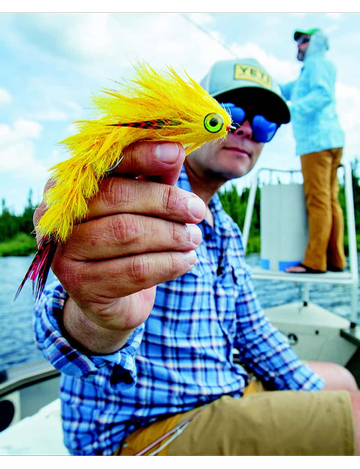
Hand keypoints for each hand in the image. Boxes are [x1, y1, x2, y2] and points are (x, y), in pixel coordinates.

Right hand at [34, 141, 204, 352]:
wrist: (110, 296)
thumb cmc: (126, 239)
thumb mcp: (142, 203)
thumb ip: (154, 176)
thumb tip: (175, 148)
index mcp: (67, 186)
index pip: (104, 163)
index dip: (141, 155)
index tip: (176, 153)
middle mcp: (56, 216)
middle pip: (117, 197)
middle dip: (165, 201)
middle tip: (198, 210)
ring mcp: (64, 253)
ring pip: (127, 233)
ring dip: (171, 234)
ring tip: (194, 238)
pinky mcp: (81, 285)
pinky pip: (134, 270)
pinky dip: (169, 263)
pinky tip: (186, 260)